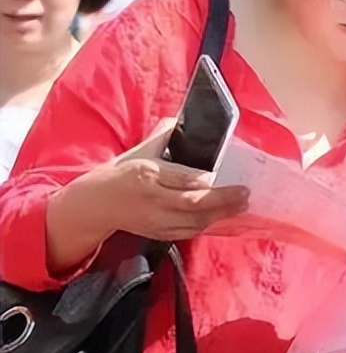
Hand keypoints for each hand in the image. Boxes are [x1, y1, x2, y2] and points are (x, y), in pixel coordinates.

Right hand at [92, 119, 248, 241]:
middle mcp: (151, 198)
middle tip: (244, 193)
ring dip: (219, 215)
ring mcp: (154, 219)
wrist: (95, 205)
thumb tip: (181, 120)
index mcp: (145, 173)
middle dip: (222, 200)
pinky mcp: (157, 233)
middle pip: (191, 202)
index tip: (223, 175)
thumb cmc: (119, 175)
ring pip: (192, 221)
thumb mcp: (138, 152)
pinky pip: (187, 232)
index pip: (179, 177)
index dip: (203, 179)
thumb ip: (163, 136)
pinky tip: (222, 218)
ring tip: (240, 205)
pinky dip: (206, 225)